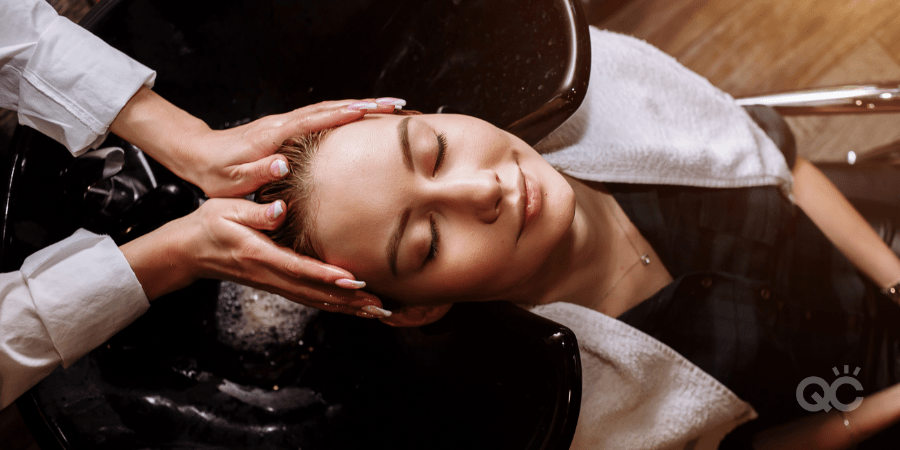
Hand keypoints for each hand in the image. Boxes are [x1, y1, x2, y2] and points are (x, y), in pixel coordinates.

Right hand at [120, 198, 387, 317]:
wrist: (188, 251)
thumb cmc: (208, 225)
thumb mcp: (225, 210)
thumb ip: (255, 212)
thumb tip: (281, 209)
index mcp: (259, 255)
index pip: (298, 268)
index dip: (326, 276)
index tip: (353, 280)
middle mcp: (269, 275)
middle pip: (315, 293)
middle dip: (349, 301)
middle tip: (380, 306)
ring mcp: (274, 284)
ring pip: (316, 300)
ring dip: (347, 308)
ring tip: (377, 312)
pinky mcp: (277, 285)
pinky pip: (310, 298)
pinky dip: (334, 305)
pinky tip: (354, 307)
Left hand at [178, 99, 402, 197]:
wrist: (199, 154)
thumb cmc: (217, 172)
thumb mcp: (234, 180)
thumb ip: (259, 172)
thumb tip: (283, 164)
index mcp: (274, 135)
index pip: (315, 120)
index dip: (343, 115)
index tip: (371, 110)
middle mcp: (284, 123)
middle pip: (330, 108)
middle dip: (365, 104)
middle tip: (396, 105)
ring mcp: (287, 123)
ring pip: (329, 109)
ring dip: (360, 104)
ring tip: (389, 106)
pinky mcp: (288, 128)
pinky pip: (323, 116)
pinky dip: (346, 111)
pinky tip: (362, 115)